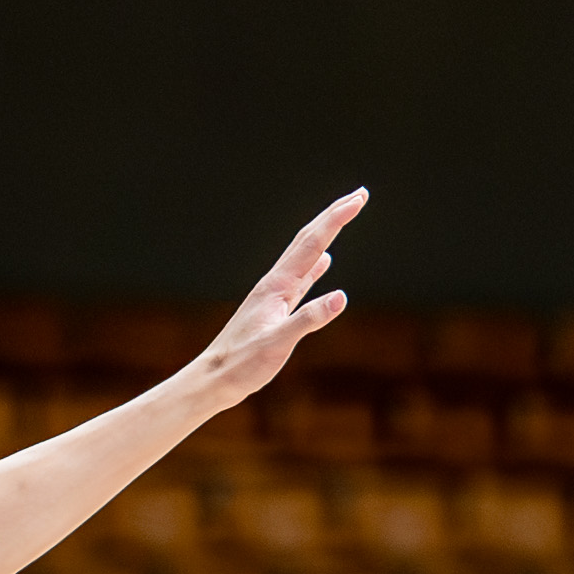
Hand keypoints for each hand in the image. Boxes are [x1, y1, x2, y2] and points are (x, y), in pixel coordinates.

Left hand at [187, 189, 362, 406]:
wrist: (214, 378)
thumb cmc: (243, 364)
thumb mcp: (278, 343)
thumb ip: (308, 319)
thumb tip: (341, 296)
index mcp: (277, 286)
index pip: (314, 244)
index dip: (337, 219)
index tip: (359, 199)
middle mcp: (276, 283)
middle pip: (309, 240)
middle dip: (335, 215)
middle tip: (360, 195)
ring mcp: (276, 295)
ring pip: (306, 254)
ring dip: (327, 234)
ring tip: (343, 218)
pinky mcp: (277, 309)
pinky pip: (302, 278)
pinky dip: (317, 265)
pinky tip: (325, 263)